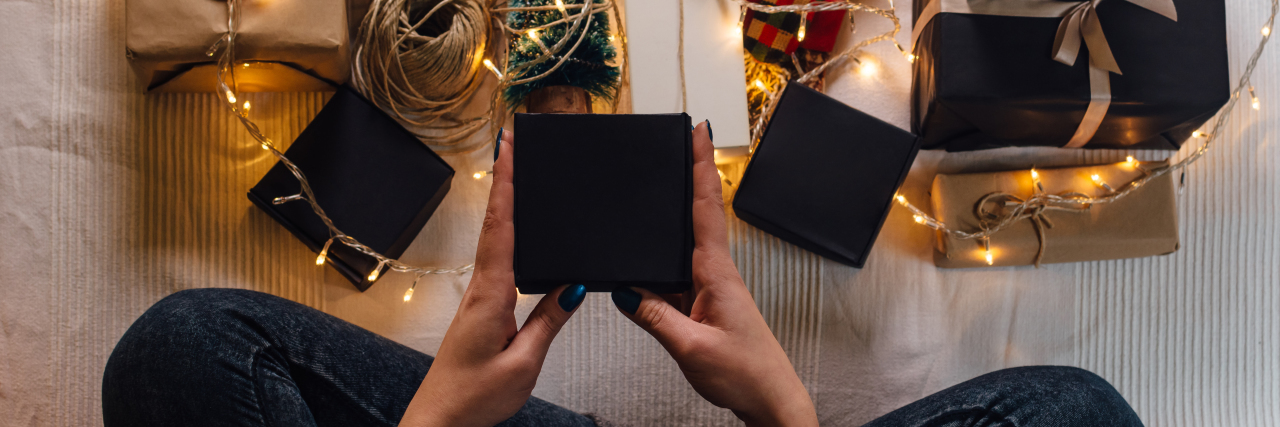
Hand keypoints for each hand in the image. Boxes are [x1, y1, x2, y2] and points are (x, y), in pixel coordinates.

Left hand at [400, 130, 587, 426]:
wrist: (439, 423)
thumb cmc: (475, 399)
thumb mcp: (524, 362)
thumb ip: (550, 320)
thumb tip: (573, 285)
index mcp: (492, 295)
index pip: (503, 227)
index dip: (507, 183)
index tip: (510, 147)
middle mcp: (481, 289)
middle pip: (496, 221)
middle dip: (504, 177)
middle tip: (512, 140)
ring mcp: (479, 297)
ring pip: (494, 237)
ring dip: (504, 200)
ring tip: (515, 169)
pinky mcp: (481, 309)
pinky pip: (497, 259)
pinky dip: (506, 230)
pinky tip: (516, 228)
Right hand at [610, 121, 817, 425]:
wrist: (770, 400)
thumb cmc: (745, 374)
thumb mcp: (691, 347)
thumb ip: (655, 317)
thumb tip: (623, 290)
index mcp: (716, 273)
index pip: (706, 208)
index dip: (700, 167)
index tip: (697, 131)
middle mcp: (714, 273)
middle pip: (695, 214)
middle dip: (685, 175)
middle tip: (673, 140)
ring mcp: (709, 287)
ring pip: (681, 245)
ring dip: (671, 216)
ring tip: (653, 187)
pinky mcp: (702, 304)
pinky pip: (673, 274)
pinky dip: (656, 260)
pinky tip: (640, 260)